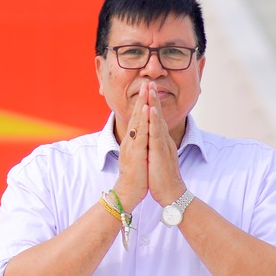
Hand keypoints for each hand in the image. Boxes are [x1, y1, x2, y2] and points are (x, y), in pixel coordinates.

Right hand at [113, 87, 148, 210]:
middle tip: (147, 82)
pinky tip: (146, 110)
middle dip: (142, 97)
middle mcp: (130, 140)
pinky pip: (141, 133)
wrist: (127, 193)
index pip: (137, 119)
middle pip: (136, 115)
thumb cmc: (135, 177)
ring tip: (147, 89)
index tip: (147, 91)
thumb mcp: (137, 157)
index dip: (142, 104)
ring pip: (138, 120)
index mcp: (132, 141)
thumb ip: (139, 146)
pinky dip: (144, 120)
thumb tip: (142, 139)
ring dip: (142, 103)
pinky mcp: (136, 152)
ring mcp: (132, 145)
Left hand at [144, 88, 185, 206]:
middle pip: (157, 115)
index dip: (151, 104)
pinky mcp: (160, 152)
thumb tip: (153, 137)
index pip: (155, 119)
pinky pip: (156, 134)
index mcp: (160, 140)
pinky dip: (154, 121)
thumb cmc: (163, 177)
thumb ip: (156, 145)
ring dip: (154, 104)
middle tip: (149, 82)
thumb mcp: (158, 157)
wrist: (171, 193)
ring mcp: (162, 145)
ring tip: (150, 89)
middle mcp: (163, 140)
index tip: (148, 90)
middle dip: (153, 98)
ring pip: (157, 121)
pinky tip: (151, 110)